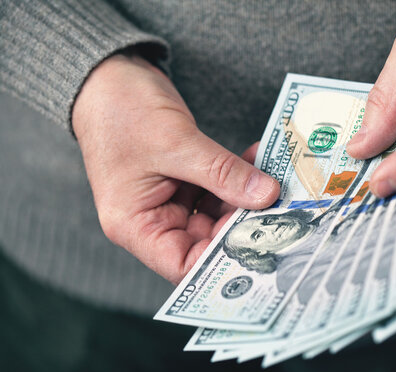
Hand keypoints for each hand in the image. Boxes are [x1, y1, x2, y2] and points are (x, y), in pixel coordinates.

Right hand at [72, 54, 279, 283]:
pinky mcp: (184, 182)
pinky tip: (259, 162)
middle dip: (243, 225)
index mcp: (134, 225)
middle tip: (280, 209)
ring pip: (217, 215)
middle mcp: (152, 220)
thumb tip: (266, 195)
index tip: (259, 241)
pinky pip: (217, 190)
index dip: (222, 261)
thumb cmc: (121, 110)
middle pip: (206, 241)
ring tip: (276, 181)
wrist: (109, 75)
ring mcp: (169, 201)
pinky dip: (238, 178)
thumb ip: (223, 173)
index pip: (183, 266)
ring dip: (247, 199)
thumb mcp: (175, 143)